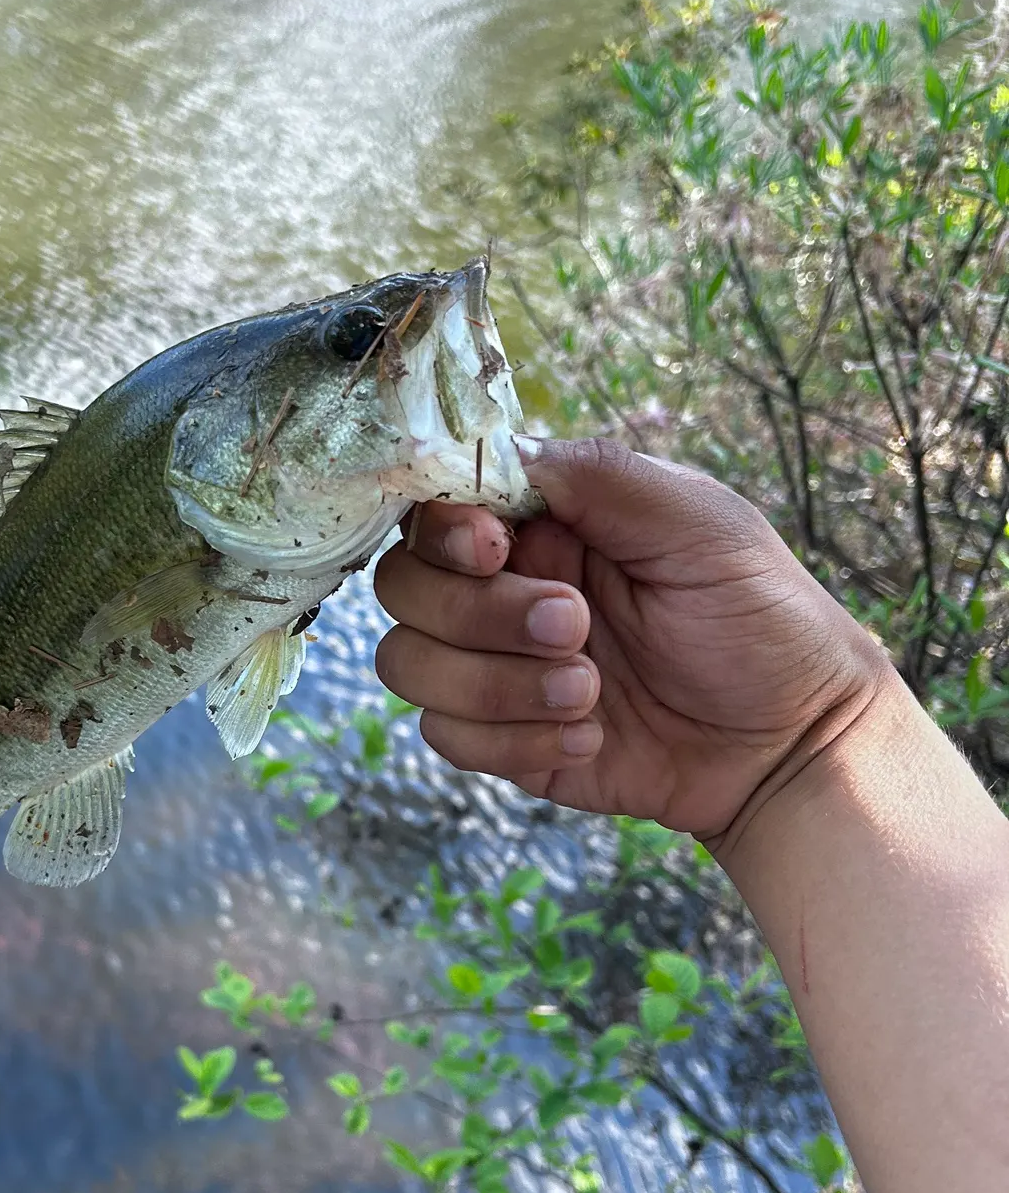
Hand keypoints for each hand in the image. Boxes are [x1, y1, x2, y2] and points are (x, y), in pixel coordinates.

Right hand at [374, 437, 893, 849]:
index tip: (497, 550)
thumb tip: (498, 450)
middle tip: (575, 627)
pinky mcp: (502, 740)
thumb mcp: (698, 520)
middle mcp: (503, 589)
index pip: (433, 510)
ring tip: (589, 694)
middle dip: (480, 615)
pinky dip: (513, 741)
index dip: (445, 532)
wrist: (790, 742)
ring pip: (408, 665)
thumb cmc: (759, 617)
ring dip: (495, 684)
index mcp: (543, 525)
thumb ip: (596, 476)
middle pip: (402, 588)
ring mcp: (496, 668)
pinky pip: (446, 737)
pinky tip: (588, 739)